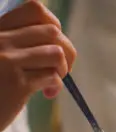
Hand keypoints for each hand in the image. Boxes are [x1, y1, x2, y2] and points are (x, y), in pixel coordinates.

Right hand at [0, 0, 75, 131]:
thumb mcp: (0, 57)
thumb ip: (19, 44)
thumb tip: (58, 42)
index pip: (34, 9)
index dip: (53, 25)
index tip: (53, 44)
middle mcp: (0, 41)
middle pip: (52, 32)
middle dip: (65, 52)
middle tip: (58, 69)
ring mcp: (7, 61)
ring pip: (56, 54)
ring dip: (61, 70)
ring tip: (50, 82)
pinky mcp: (17, 84)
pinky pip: (52, 77)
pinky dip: (56, 86)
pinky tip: (47, 93)